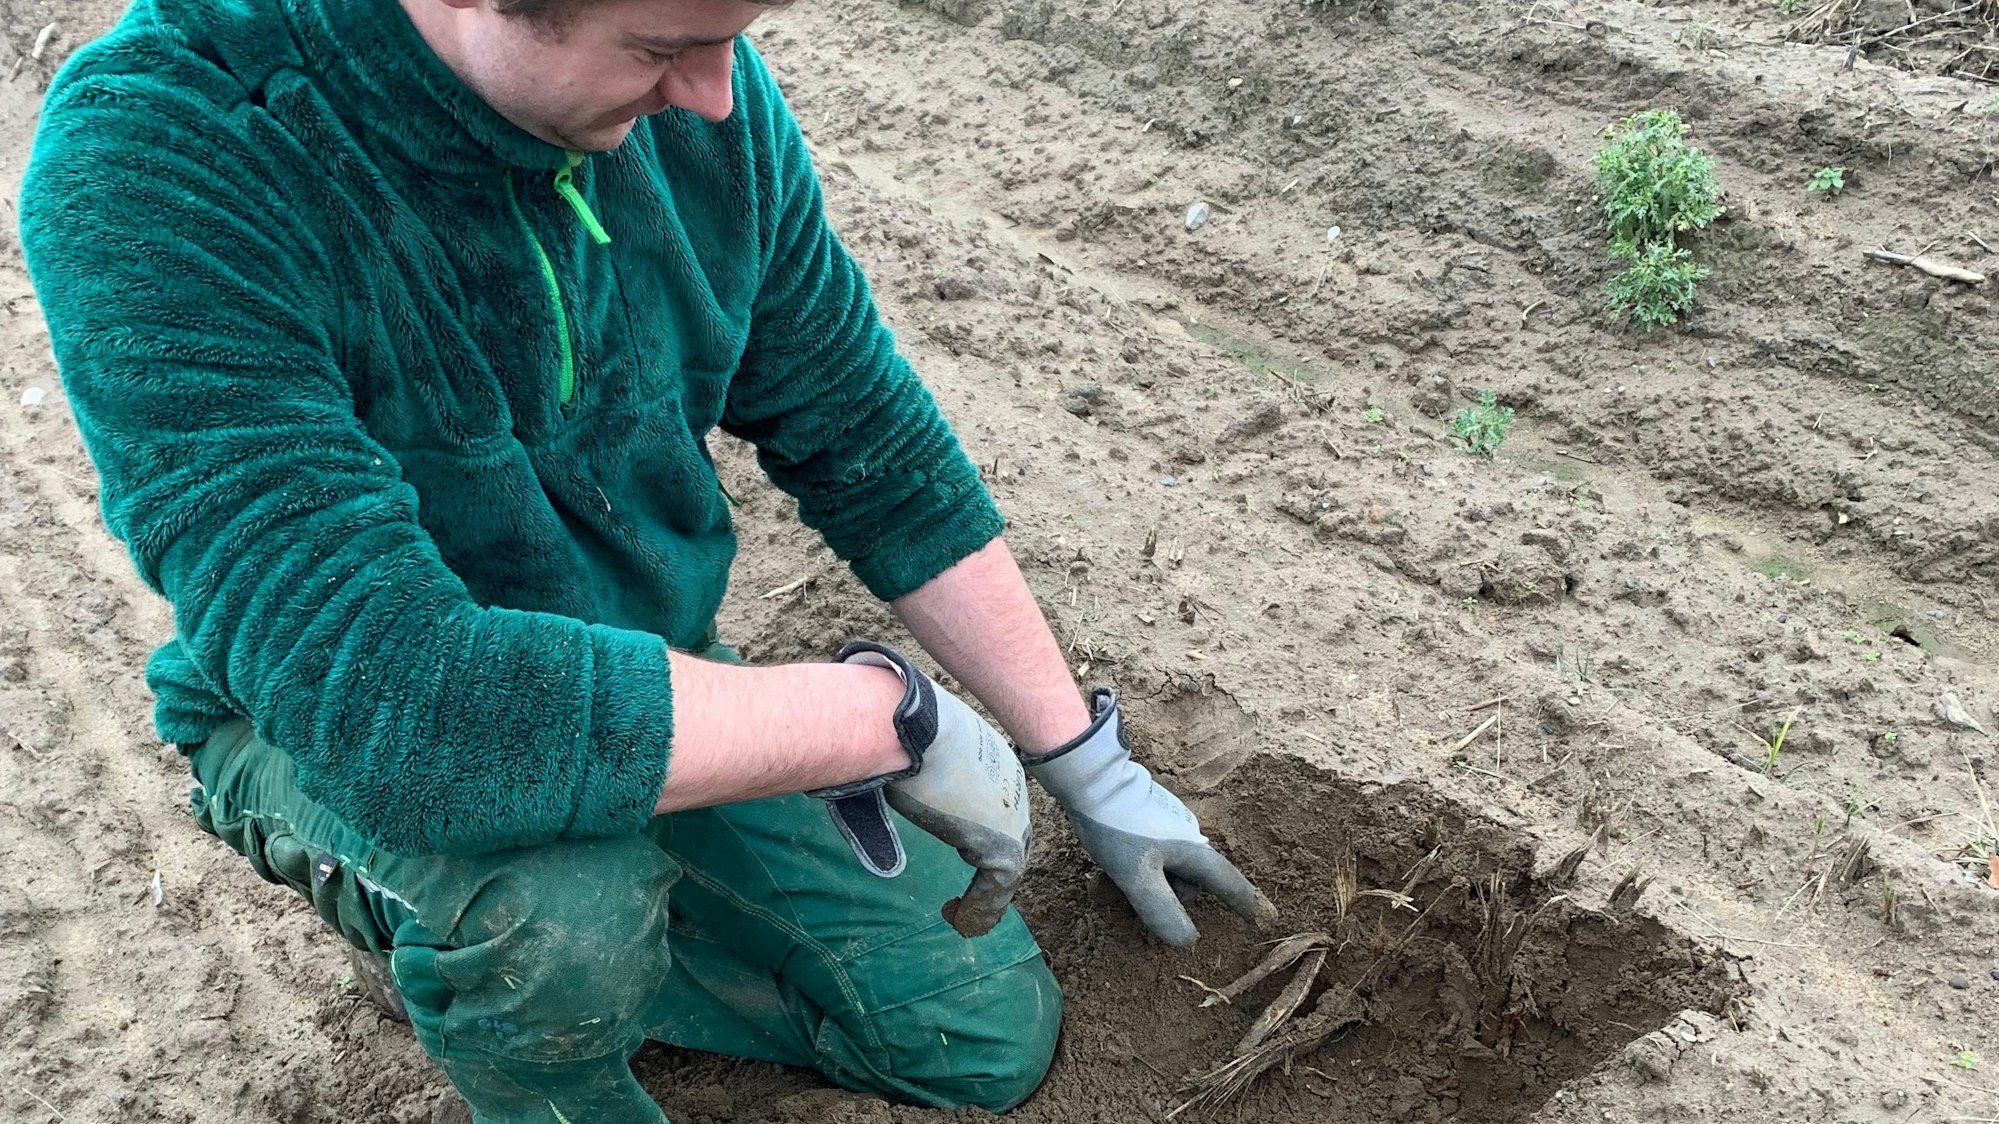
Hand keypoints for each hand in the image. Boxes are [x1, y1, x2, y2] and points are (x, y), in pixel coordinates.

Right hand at [811, 642, 1031, 936]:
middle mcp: (1007, 782)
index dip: (980, 830)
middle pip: (1010, 834)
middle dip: (990, 868)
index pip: (995, 800)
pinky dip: (979, 909)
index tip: (959, 853)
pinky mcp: (1003, 843)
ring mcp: (1010, 813)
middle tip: (965, 895)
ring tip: (958, 916)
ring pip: (1005, 867)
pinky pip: (997, 887)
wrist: (898, 725)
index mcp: (987, 755)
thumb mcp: (897, 756)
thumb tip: (867, 807)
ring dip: (984, 897)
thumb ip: (895, 786)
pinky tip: (956, 918)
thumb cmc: (885, 731)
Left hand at [1023, 690, 1275, 947]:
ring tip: (1119, 878)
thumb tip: (1188, 943)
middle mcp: (1190, 836)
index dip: (1244, 903)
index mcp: (1194, 852)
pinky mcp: (1152, 815)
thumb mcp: (1138, 878)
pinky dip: (1143, 865)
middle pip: (1193, 880)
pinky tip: (1117, 860)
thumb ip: (1162, 911)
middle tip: (1135, 898)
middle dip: (1172, 895)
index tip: (1262, 918)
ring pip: (1172, 866)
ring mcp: (1171, 823)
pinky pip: (1156, 852)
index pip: (1227, 883)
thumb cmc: (1118, 828)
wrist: (1093, 779)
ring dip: (1153, 880)